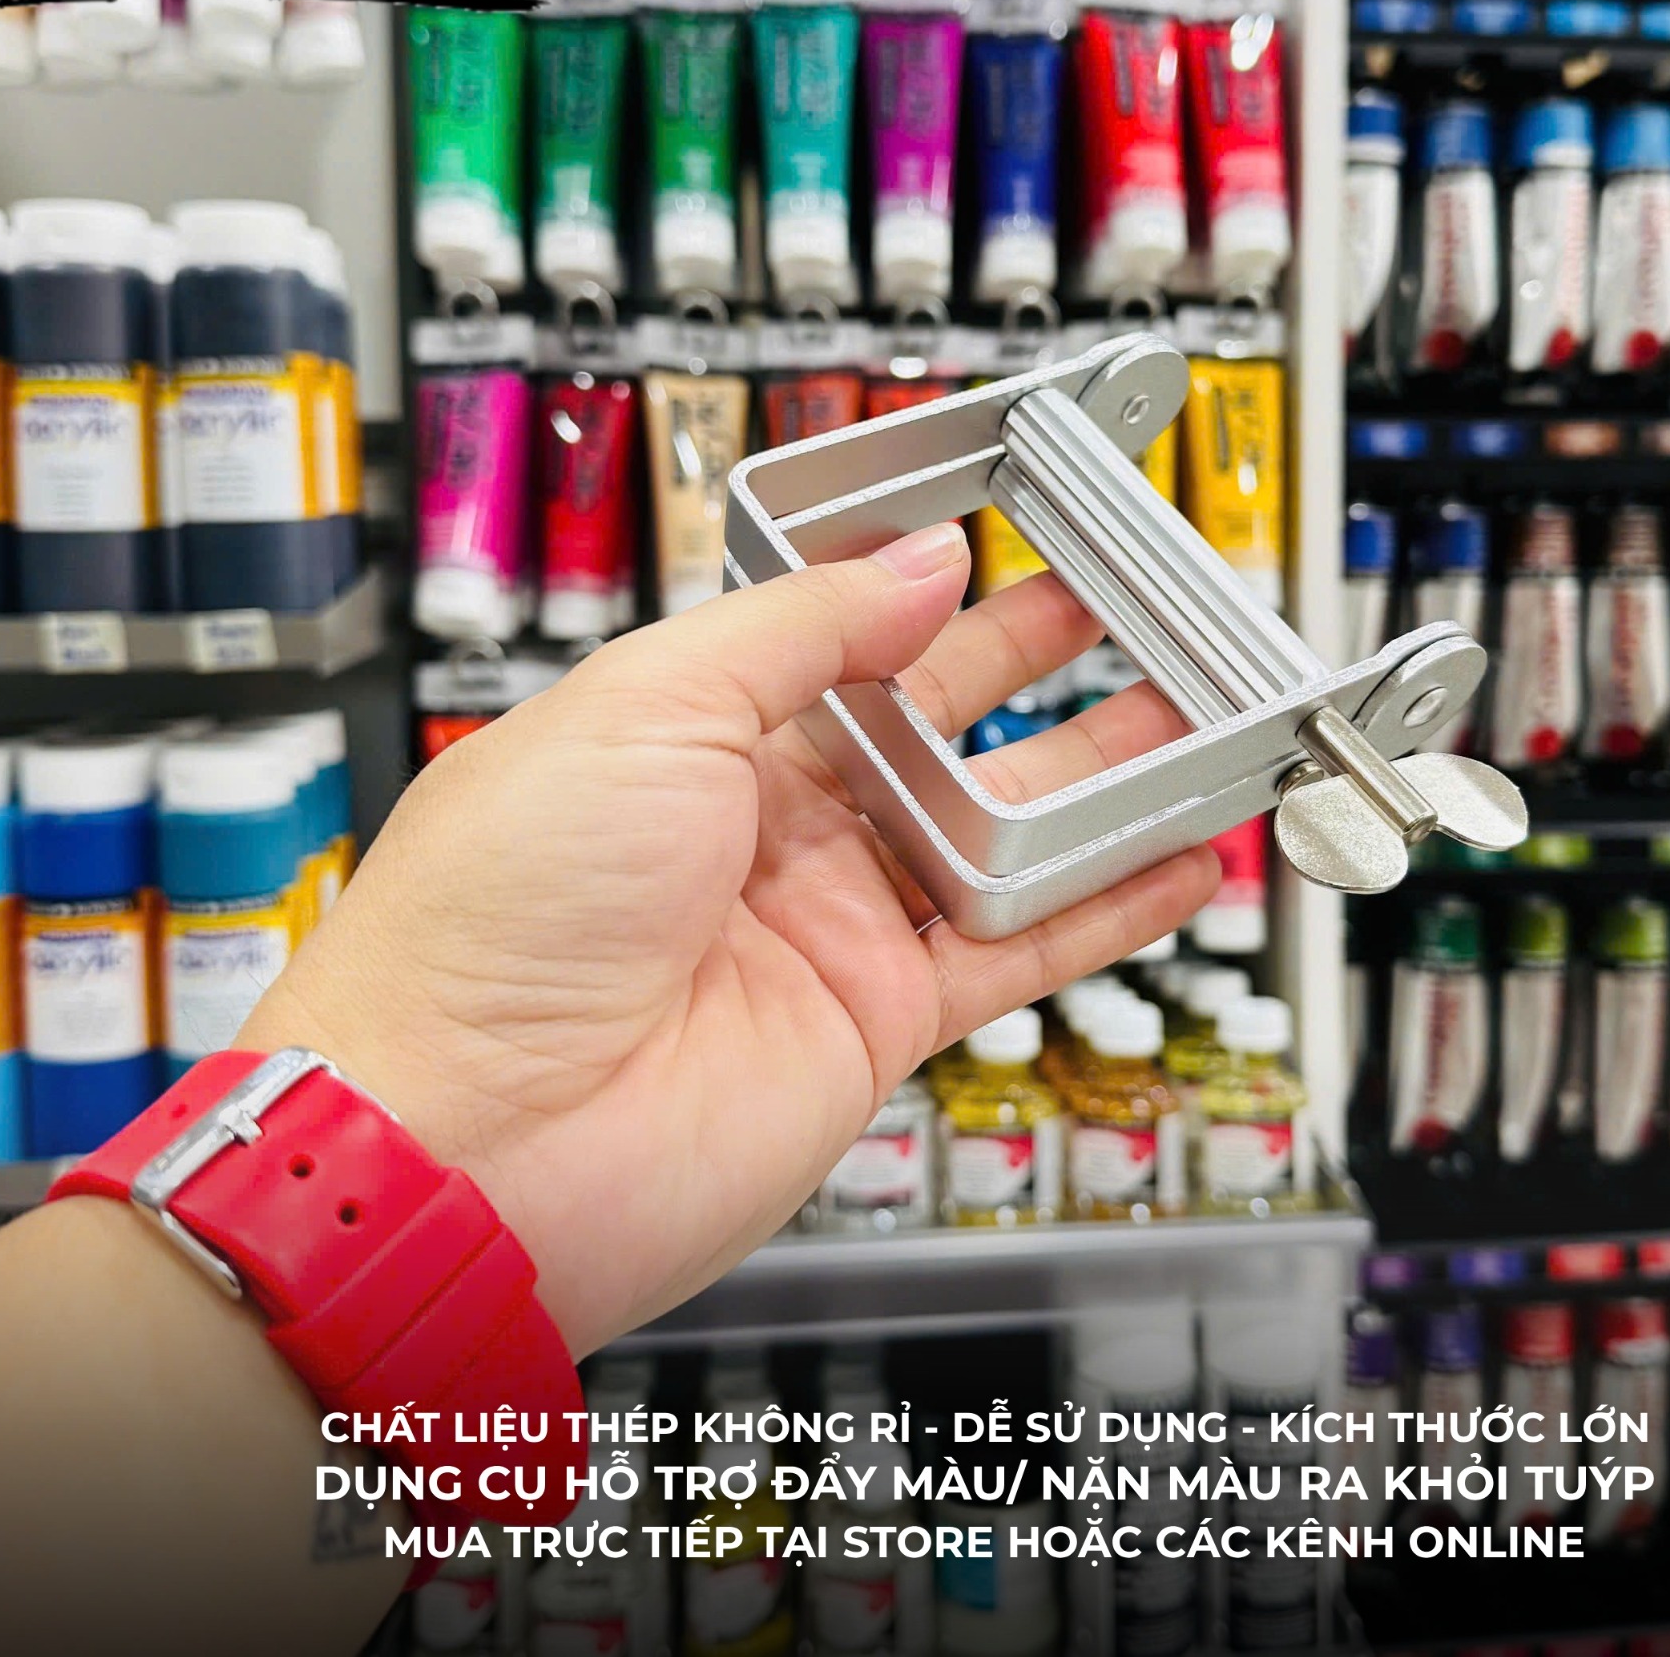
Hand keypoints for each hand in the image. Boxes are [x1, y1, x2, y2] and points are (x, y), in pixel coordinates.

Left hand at [244, 524, 1213, 1354]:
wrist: (470, 1145)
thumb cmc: (493, 922)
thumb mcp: (647, 706)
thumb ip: (801, 628)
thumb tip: (916, 560)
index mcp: (692, 729)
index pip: (842, 632)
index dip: (930, 580)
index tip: (1013, 524)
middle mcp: (766, 824)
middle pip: (938, 726)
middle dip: (1036, 664)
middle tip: (1132, 607)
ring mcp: (826, 924)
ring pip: (1000, 835)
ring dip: (1103, 781)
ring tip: (1199, 723)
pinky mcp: (874, 1022)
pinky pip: (1018, 950)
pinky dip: (1106, 908)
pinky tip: (1174, 864)